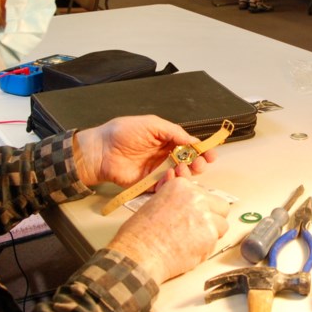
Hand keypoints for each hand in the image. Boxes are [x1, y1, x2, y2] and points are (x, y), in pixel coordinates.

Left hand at [73, 115, 214, 187]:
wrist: (100, 150)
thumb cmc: (122, 133)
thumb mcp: (151, 124)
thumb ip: (174, 132)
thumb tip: (193, 140)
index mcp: (167, 140)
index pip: (190, 146)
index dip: (202, 151)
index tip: (211, 155)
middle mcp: (164, 156)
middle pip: (189, 163)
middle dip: (198, 164)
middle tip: (199, 165)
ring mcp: (157, 171)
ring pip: (179, 176)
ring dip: (186, 174)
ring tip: (182, 170)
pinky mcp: (148, 184)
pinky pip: (164, 187)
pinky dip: (171, 184)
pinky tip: (170, 177)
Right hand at [108, 175, 228, 282]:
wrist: (139, 252)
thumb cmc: (140, 234)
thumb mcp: (157, 204)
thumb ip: (178, 201)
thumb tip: (190, 205)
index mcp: (182, 186)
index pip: (205, 194)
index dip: (201, 208)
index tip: (195, 216)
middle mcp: (196, 197)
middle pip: (221, 207)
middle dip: (214, 218)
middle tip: (199, 229)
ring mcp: (205, 215)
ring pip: (222, 225)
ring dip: (211, 234)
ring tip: (192, 242)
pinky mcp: (209, 235)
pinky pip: (216, 242)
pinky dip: (205, 249)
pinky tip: (188, 250)